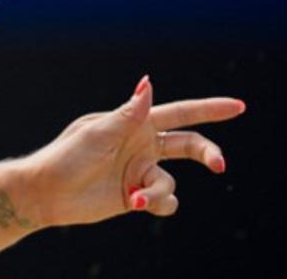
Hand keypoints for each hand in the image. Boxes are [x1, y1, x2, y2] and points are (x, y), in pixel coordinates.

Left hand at [21, 76, 244, 225]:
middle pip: (189, 145)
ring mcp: (140, 171)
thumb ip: (129, 112)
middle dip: (208, 154)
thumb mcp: (99, 131)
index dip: (209, 109)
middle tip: (220, 165)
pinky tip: (135, 203)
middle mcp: (142, 145)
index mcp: (136, 122)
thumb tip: (149, 82)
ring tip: (135, 197)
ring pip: (171, 181)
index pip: (180, 112)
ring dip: (159, 191)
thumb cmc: (67, 155)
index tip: (239, 106)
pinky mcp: (136, 195)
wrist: (48, 192)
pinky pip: (163, 201)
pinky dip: (155, 204)